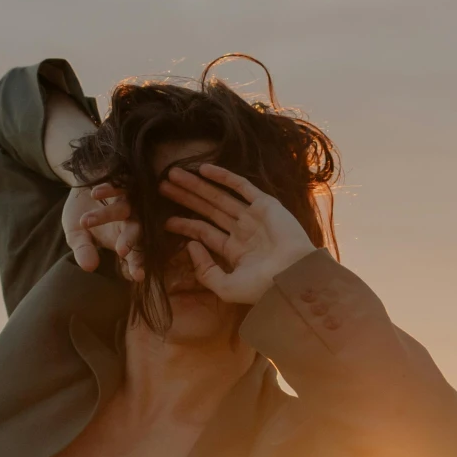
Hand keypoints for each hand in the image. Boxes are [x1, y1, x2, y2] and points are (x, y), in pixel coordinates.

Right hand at [63, 182, 144, 278]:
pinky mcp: (124, 180)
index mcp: (123, 239)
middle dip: (129, 241)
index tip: (137, 276)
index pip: (134, 255)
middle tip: (121, 251)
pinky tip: (94, 193)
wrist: (81, 184)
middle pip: (136, 231)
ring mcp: (129, 199)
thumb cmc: (81, 214)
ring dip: (107, 214)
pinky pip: (119, 185)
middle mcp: (131, 220)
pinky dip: (108, 189)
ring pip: (123, 208)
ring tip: (86, 221)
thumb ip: (83, 250)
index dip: (137, 265)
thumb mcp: (77, 235)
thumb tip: (88, 267)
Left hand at [160, 163, 317, 304]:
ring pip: (219, 196)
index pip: (204, 233)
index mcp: (234, 251)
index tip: (165, 220)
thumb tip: (190, 245)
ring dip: (197, 185)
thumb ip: (204, 270)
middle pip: (207, 210)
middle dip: (185, 197)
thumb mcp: (225, 287)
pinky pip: (241, 186)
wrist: (294, 276)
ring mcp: (253, 216)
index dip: (184, 225)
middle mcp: (242, 231)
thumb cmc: (262, 287)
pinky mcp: (265, 205)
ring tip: (173, 174)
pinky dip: (223, 177)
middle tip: (162, 186)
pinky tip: (203, 169)